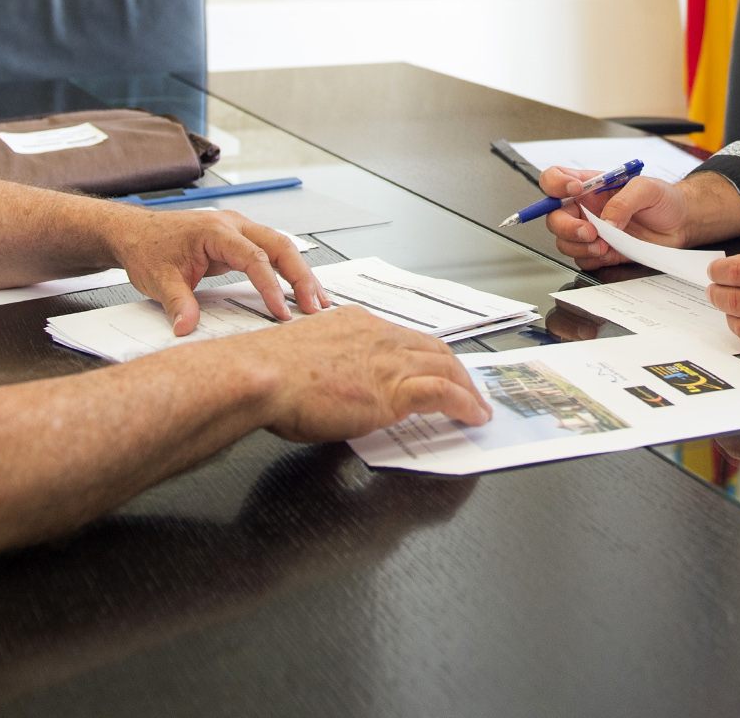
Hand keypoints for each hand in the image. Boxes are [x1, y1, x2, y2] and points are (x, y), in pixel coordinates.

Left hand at [103, 205, 325, 336]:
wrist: (134, 233)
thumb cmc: (147, 248)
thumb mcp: (158, 280)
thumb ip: (177, 304)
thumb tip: (187, 329)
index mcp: (216, 231)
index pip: (254, 258)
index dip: (270, 286)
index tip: (281, 312)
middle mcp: (233, 226)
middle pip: (280, 246)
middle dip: (301, 277)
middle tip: (316, 306)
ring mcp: (238, 232)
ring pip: (280, 248)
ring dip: (300, 274)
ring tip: (318, 302)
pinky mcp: (238, 242)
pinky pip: (270, 254)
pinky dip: (287, 272)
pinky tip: (299, 291)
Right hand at [246, 307, 492, 440]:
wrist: (261, 375)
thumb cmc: (267, 373)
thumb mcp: (305, 359)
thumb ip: (328, 366)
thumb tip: (332, 387)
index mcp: (356, 324)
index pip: (404, 338)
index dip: (426, 355)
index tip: (434, 368)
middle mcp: (378, 336)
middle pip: (434, 348)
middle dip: (456, 370)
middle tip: (468, 389)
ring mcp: (388, 361)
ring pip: (446, 367)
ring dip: (468, 389)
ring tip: (478, 407)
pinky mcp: (394, 390)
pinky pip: (444, 393)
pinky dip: (465, 404)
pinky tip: (473, 416)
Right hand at [538, 164, 695, 266]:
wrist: (680, 223)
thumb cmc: (663, 199)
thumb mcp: (647, 188)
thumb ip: (624, 201)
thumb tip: (606, 222)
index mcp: (590, 185)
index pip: (555, 179)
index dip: (555, 184)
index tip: (574, 190)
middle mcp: (586, 208)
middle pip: (554, 217)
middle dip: (567, 227)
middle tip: (590, 232)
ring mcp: (592, 231)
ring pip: (564, 242)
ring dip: (579, 246)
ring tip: (603, 245)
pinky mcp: (602, 251)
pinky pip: (583, 260)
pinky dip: (592, 259)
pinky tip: (609, 252)